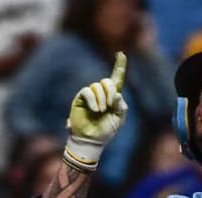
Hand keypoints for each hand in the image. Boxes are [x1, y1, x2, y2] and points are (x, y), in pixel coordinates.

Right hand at [64, 52, 128, 171]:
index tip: (121, 54)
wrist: (92, 140)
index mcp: (112, 97)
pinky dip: (93, 99)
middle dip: (111, 91)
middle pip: (107, 82)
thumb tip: (117, 94)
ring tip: (102, 111)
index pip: (116, 79)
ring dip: (102, 98)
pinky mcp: (81, 99)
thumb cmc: (106, 131)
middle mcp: (101, 94)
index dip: (119, 66)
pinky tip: (96, 109)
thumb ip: (121, 107)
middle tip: (111, 105)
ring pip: (97, 86)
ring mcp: (91, 95)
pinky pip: (87, 91)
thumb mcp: (119, 120)